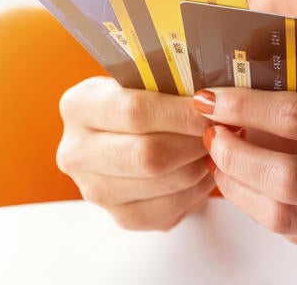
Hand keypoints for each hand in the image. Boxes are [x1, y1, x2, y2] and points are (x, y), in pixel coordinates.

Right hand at [57, 77, 215, 230]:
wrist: (123, 135)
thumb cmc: (140, 101)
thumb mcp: (142, 81)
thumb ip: (169, 86)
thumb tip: (213, 100)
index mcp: (78, 107)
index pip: (135, 112)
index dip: (180, 113)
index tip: (212, 110)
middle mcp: (77, 152)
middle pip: (147, 155)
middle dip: (193, 143)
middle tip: (219, 132)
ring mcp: (95, 190)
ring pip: (163, 183)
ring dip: (199, 166)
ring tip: (215, 148)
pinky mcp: (120, 216)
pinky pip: (169, 208)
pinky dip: (196, 190)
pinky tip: (203, 171)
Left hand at [194, 84, 296, 273]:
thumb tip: (245, 94)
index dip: (246, 108)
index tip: (211, 101)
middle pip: (287, 181)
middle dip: (233, 156)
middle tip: (213, 136)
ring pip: (284, 218)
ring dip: (238, 187)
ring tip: (224, 163)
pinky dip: (265, 208)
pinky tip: (256, 187)